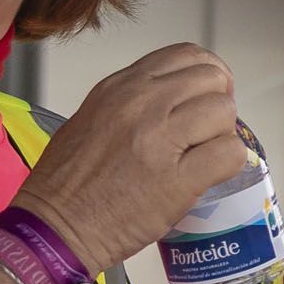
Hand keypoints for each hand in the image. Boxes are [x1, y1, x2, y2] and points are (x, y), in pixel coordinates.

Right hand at [12, 42, 247, 268]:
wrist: (54, 229)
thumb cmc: (66, 184)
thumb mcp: (92, 118)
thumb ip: (133, 101)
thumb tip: (177, 100)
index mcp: (121, 87)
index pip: (186, 54)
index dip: (206, 75)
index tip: (204, 99)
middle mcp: (141, 104)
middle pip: (212, 79)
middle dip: (217, 105)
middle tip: (207, 133)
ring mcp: (160, 139)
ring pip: (224, 111)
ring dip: (222, 134)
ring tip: (202, 156)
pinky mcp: (178, 179)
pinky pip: (230, 153)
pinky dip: (229, 164)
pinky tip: (208, 175)